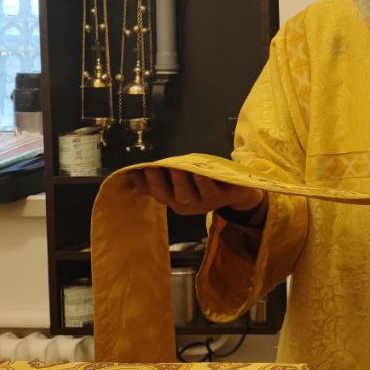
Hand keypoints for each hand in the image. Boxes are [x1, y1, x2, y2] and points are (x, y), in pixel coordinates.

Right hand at [133, 168, 265, 219]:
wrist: (238, 189)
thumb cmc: (206, 179)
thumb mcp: (185, 176)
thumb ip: (167, 172)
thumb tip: (140, 164)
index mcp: (173, 199)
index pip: (152, 192)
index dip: (141, 182)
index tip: (132, 170)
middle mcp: (184, 204)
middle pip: (166, 195)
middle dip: (156, 181)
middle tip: (151, 167)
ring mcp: (202, 203)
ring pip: (186, 195)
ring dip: (179, 181)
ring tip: (175, 167)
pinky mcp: (219, 198)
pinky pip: (209, 191)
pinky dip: (202, 182)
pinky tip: (199, 172)